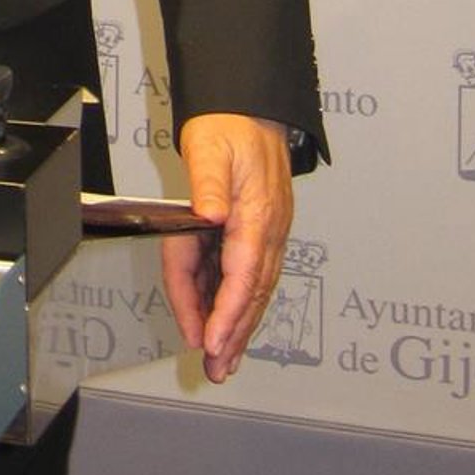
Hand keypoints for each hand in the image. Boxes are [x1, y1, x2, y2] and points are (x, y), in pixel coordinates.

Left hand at [161, 113, 293, 382]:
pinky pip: (246, 275)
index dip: (227, 311)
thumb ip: (208, 183)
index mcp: (254, 213)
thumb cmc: (230, 125)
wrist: (250, 106)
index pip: (241, 274)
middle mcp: (266, 229)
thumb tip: (210, 214)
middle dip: (234, 334)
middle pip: (250, 293)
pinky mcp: (256, 232)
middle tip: (218, 368)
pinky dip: (235, 303)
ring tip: (224, 362)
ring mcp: (265, 233)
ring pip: (252, 290)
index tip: (213, 340)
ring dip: (237, 327)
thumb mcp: (210, 148)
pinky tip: (224, 325)